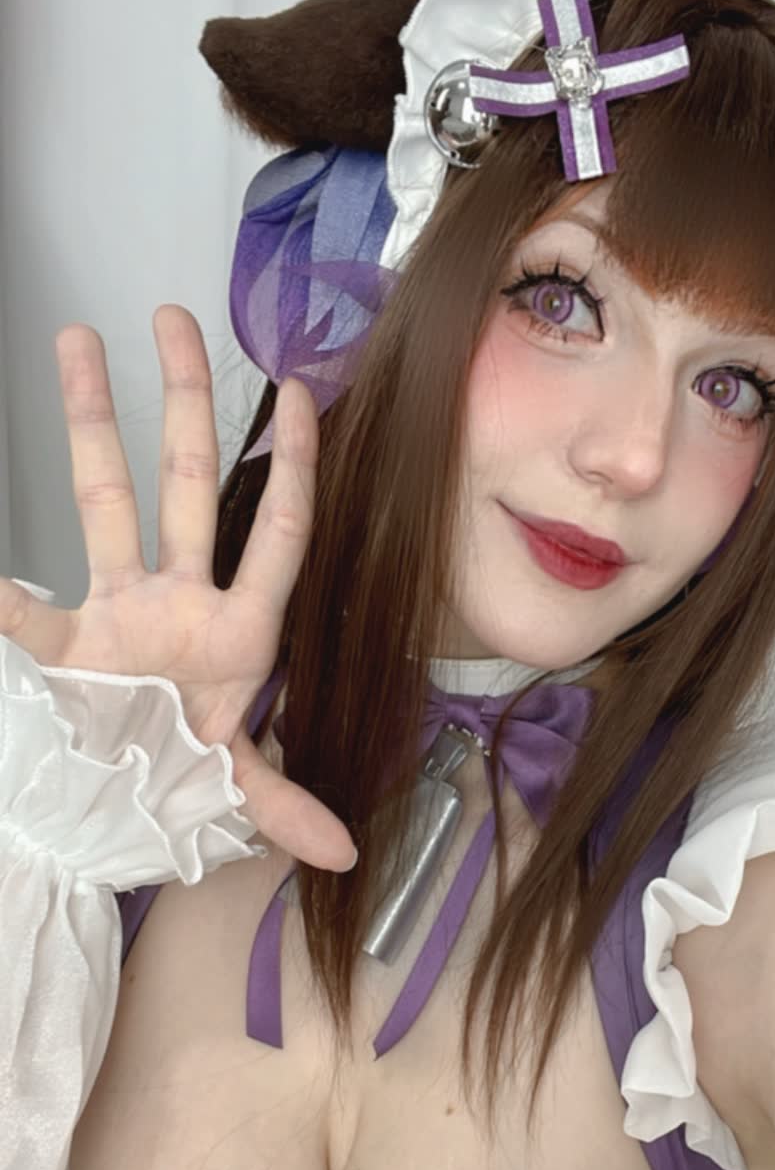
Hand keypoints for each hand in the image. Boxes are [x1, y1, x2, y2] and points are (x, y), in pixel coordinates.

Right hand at [0, 305, 355, 871]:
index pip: (280, 532)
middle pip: (190, 483)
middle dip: (185, 401)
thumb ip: (285, 807)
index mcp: (239, 631)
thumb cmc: (186, 779)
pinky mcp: (67, 641)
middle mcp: (182, 599)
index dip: (295, 466)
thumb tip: (346, 851)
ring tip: (76, 339)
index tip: (303, 392)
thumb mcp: (238, 789)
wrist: (120, 809)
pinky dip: (5, 594)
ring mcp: (120, 608)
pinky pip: (31, 611)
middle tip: (175, 317)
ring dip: (90, 424)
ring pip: (106, 499)